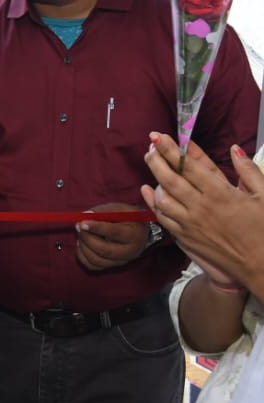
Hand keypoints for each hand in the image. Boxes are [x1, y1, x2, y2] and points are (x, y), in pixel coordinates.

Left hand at [75, 203, 149, 270]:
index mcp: (134, 234)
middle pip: (104, 250)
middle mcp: (130, 251)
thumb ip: (103, 211)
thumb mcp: (119, 209)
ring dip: (83, 246)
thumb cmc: (126, 218)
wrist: (138, 232)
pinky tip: (83, 244)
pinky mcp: (111, 266)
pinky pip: (92, 265)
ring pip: (96, 259)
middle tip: (78, 226)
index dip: (96, 228)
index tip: (82, 222)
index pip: (114, 233)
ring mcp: (121, 261)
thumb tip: (85, 215)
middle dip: (87, 238)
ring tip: (81, 233)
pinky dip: (82, 255)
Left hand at [142, 133, 263, 288]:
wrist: (260, 266)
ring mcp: (190, 224)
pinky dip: (154, 203)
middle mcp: (201, 208)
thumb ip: (248, 170)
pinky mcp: (186, 237)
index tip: (159, 136)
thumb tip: (235, 148)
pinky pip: (163, 217)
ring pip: (162, 198)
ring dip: (154, 179)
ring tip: (153, 163)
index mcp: (220, 194)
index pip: (188, 167)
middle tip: (150, 145)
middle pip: (169, 179)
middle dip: (156, 158)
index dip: (171, 149)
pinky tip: (151, 191)